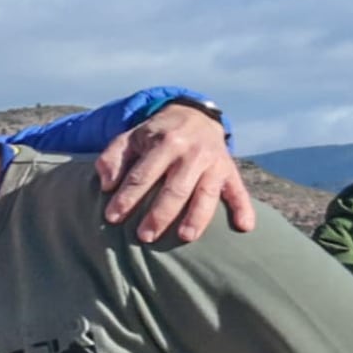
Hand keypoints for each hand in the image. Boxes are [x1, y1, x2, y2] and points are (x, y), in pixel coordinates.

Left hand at [96, 105, 256, 242]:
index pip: (143, 175)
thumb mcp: (130, 137)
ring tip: (185, 237)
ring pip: (206, 193)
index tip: (112, 217)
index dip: (127, 197)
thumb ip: (112, 158)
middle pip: (175, 188)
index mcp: (165, 143)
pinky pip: (239, 191)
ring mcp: (214, 163)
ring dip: (196, 217)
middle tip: (144, 236)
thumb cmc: (156, 135)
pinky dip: (244, 208)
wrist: (194, 115)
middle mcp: (192, 153)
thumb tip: (106, 185)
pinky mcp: (230, 171)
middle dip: (159, 214)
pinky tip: (245, 227)